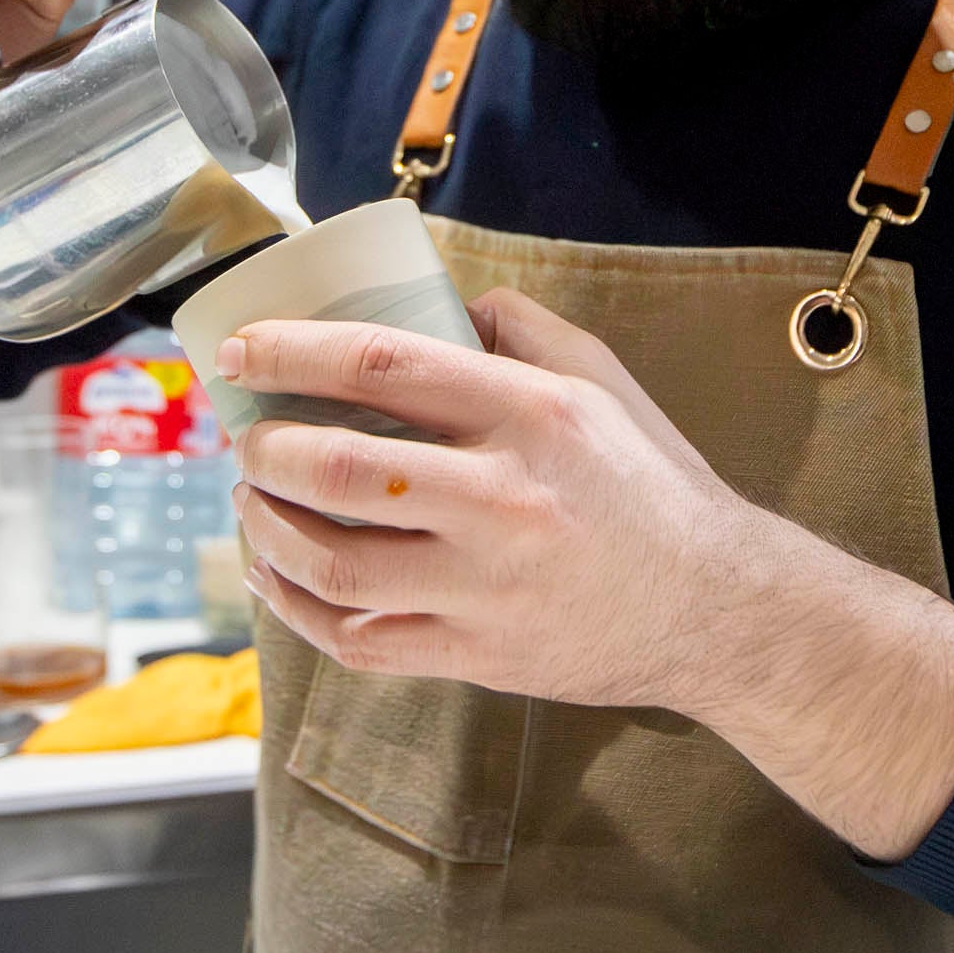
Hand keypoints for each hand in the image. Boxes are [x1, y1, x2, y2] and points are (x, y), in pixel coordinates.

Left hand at [225, 289, 953, 854]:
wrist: (715, 609)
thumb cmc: (651, 487)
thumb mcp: (604, 383)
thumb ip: (523, 330)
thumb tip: (441, 298)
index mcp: (531, 414)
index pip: (382, 364)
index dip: (291, 352)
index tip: (238, 351)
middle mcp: (503, 498)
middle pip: (339, 469)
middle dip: (263, 449)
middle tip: (242, 437)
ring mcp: (486, 586)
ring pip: (333, 564)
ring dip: (266, 530)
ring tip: (250, 502)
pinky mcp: (477, 654)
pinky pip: (357, 639)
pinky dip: (296, 609)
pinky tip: (276, 576)